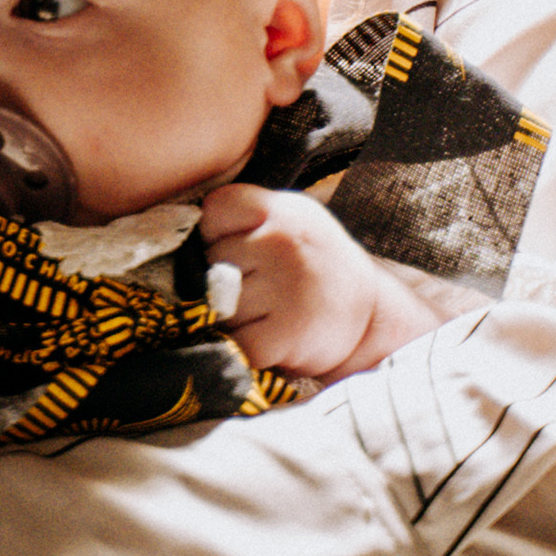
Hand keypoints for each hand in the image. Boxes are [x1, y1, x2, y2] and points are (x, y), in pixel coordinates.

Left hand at [201, 183, 395, 376]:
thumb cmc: (312, 262)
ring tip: (269, 311)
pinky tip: (274, 335)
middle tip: (264, 285)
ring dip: (234, 316)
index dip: (217, 235)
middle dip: (223, 278)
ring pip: (218, 305)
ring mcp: (285, 288)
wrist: (371, 312)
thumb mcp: (287, 218)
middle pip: (210, 262)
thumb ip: (241, 218)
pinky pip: (236, 342)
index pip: (212, 214)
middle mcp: (283, 243)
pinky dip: (247, 346)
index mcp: (278, 209)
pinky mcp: (286, 334)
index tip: (245, 247)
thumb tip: (184, 245)